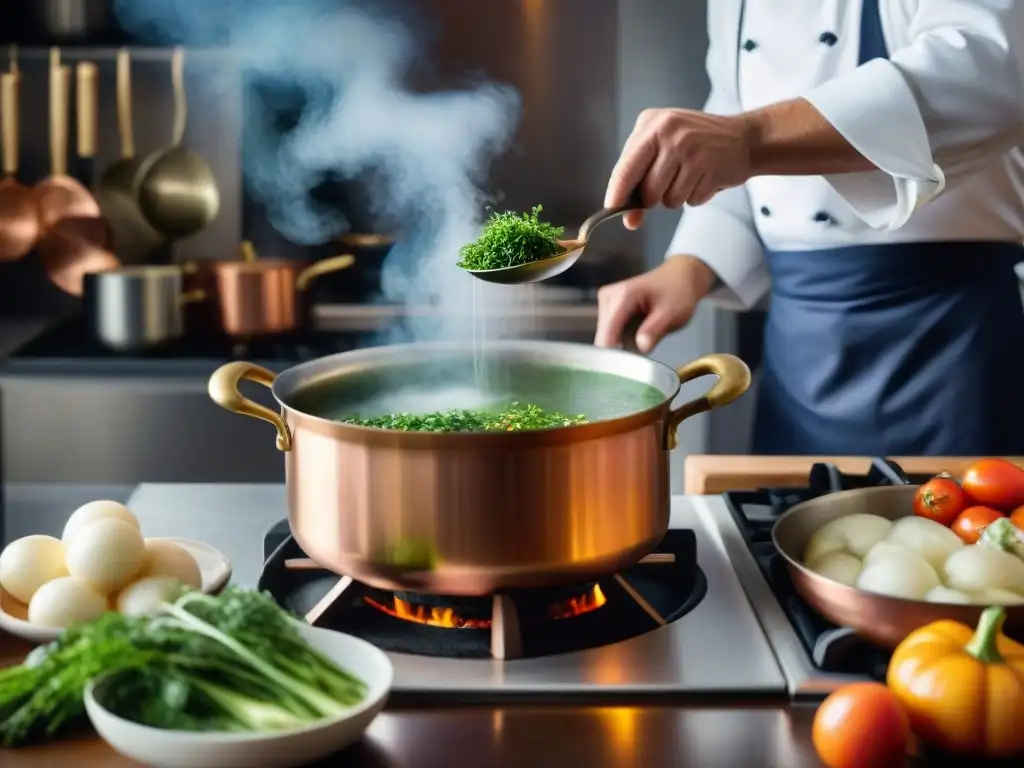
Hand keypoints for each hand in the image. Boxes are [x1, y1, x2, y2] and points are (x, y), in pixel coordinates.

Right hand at [595, 256, 717, 352]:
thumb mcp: (673, 313)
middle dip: (620, 350)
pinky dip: (623, 340)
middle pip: (604, 337)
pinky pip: (610, 333)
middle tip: (642, 357)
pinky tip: (637, 337)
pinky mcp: (607, 309)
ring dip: (622, 345)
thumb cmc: (678, 293)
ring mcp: (605, 302)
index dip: (614, 355)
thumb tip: (641, 347)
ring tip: (643, 342)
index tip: (624, 372)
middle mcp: (607, 297)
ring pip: (606, 337)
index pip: (608, 333)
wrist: (680, 277)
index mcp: (622, 296)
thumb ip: (656, 329)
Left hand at [606, 108, 752, 229]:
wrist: (744, 138)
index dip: (617, 194)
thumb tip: (629, 220)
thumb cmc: (695, 143)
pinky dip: (696, 196)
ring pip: (669, 201)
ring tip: (690, 175)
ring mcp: (693, 150)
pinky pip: (691, 201)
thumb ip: (640, 178)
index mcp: (652, 124)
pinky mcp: (711, 168)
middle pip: (647, 192)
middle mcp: (671, 134)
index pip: (625, 168)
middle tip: (669, 181)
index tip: (612, 209)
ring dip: (677, 197)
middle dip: (654, 198)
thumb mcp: (662, 144)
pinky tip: (705, 178)